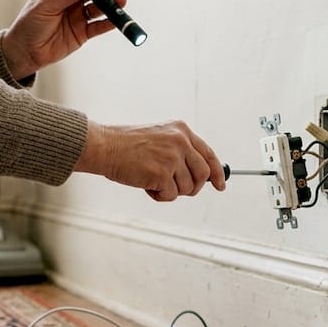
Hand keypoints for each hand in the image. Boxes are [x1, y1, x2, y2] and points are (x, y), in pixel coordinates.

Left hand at [1, 0, 125, 79]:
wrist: (25, 52)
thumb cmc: (28, 26)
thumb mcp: (44, 7)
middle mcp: (71, 0)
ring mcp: (78, 16)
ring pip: (99, 6)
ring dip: (111, 3)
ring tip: (120, 2)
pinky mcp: (83, 33)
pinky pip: (99, 26)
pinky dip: (109, 23)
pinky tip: (117, 20)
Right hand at [75, 121, 226, 200]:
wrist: (106, 147)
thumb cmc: (128, 146)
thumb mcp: (160, 138)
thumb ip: (181, 151)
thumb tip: (202, 176)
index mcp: (181, 130)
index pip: (208, 154)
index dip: (217, 173)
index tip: (221, 185)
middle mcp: (180, 141)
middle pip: (203, 174)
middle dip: (194, 188)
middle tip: (178, 190)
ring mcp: (172, 157)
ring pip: (187, 188)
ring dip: (171, 191)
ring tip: (153, 182)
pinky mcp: (162, 173)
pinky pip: (171, 195)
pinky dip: (159, 196)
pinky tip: (145, 185)